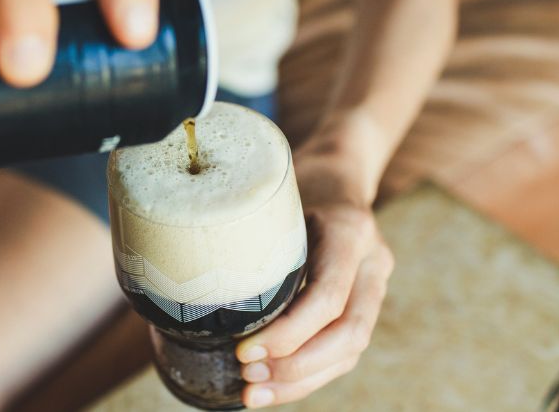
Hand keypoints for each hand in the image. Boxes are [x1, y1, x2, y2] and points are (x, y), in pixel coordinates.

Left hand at [235, 146, 394, 407]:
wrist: (338, 169)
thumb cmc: (294, 177)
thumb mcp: (271, 190)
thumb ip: (248, 227)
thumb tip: (184, 270)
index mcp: (350, 230)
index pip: (328, 296)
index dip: (288, 333)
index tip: (244, 351)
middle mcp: (373, 261)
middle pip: (348, 334)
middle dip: (296, 367)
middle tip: (247, 378)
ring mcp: (374, 283)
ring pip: (351, 350)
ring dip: (302, 380)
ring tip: (253, 393)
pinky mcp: (364, 300)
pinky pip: (345, 349)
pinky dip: (309, 373)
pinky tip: (274, 386)